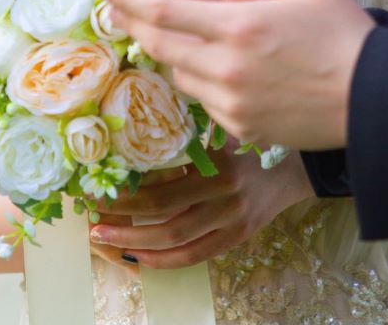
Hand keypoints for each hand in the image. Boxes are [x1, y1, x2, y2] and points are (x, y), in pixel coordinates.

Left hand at [88, 141, 314, 268]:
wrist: (294, 165)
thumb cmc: (251, 139)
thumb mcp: (221, 128)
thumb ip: (187, 132)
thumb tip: (137, 127)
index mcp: (218, 168)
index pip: (161, 191)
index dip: (126, 196)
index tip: (98, 190)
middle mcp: (225, 200)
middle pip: (163, 220)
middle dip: (123, 222)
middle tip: (92, 220)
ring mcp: (231, 223)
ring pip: (175, 244)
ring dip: (135, 245)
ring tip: (106, 239)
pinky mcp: (236, 239)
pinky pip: (194, 257)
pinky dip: (164, 261)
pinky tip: (139, 256)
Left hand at [94, 0, 375, 148]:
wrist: (376, 98)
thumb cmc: (344, 30)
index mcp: (240, 25)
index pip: (161, 8)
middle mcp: (226, 67)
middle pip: (157, 42)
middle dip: (131, 20)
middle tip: (117, 4)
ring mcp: (230, 103)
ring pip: (177, 71)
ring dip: (172, 47)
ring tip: (190, 28)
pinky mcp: (240, 128)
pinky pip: (203, 97)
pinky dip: (201, 75)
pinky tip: (225, 64)